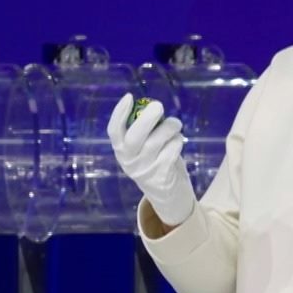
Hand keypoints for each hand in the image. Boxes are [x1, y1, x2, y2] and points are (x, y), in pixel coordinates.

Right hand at [107, 94, 195, 226]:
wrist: (168, 195)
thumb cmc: (156, 161)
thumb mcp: (143, 148)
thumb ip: (145, 131)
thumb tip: (152, 106)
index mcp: (121, 150)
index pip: (114, 131)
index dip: (119, 113)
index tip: (129, 97)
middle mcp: (129, 161)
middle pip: (133, 138)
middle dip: (146, 119)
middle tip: (158, 105)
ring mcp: (145, 170)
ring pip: (156, 142)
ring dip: (169, 127)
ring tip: (175, 124)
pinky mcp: (161, 177)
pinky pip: (171, 152)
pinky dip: (177, 141)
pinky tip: (178, 140)